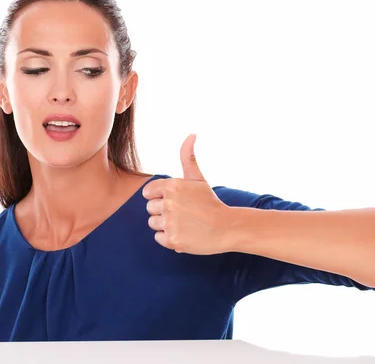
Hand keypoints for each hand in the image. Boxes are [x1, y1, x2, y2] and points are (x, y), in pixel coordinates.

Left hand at [142, 134, 231, 253]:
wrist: (226, 227)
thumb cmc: (210, 202)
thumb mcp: (198, 178)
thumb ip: (188, 157)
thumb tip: (192, 134)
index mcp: (172, 186)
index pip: (147, 192)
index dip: (159, 197)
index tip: (174, 201)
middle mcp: (169, 203)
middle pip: (150, 208)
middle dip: (163, 211)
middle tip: (183, 213)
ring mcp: (170, 222)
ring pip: (153, 223)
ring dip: (165, 225)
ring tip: (184, 224)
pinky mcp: (172, 239)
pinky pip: (159, 238)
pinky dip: (169, 239)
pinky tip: (184, 234)